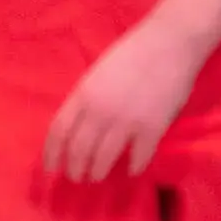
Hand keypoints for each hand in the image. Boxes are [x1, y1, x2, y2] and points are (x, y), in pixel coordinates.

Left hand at [42, 19, 205, 182]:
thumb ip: (85, 101)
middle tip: (76, 177)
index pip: (59, 131)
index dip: (52, 153)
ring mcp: (126, 120)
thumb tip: (77, 129)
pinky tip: (131, 171)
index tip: (51, 168)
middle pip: (78, 149)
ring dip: (98, 171)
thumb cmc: (131, 55)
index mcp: (83, 95)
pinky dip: (133, 166)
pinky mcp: (152, 126)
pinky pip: (139, 155)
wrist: (169, 43)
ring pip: (104, 157)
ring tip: (96, 177)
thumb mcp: (96, 75)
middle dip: (75, 168)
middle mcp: (100, 110)